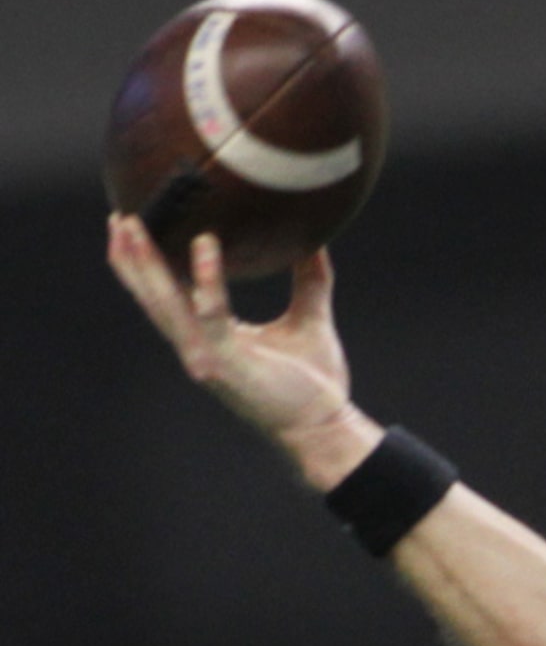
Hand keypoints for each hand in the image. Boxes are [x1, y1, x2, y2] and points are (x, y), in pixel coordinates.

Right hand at [106, 215, 371, 486]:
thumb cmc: (317, 384)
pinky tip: (205, 244)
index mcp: (212, 338)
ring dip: (147, 263)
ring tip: (133, 225)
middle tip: (119, 216)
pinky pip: (212, 315)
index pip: (170, 296)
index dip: (148, 264)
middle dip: (132, 259)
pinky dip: (208, 279)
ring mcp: (208, 357)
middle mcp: (201, 347)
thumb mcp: (310, 319)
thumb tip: (317, 242)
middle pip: (153, 298)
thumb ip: (310, 281)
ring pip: (166, 303)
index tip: (134, 225)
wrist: (326, 428)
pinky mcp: (226, 365)